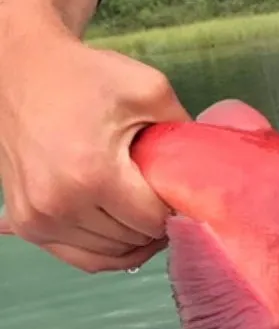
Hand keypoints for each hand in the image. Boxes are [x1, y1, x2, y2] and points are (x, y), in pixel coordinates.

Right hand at [0, 30, 189, 271]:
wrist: (21, 71)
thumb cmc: (85, 77)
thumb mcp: (150, 90)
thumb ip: (183, 132)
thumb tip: (206, 168)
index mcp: (93, 174)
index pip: (154, 221)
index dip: (178, 209)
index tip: (187, 193)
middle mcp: (59, 205)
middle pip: (132, 241)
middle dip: (159, 225)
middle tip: (171, 201)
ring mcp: (37, 219)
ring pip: (108, 256)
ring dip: (135, 241)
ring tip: (150, 213)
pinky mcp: (25, 223)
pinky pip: (78, 257)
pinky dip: (107, 251)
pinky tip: (127, 231)